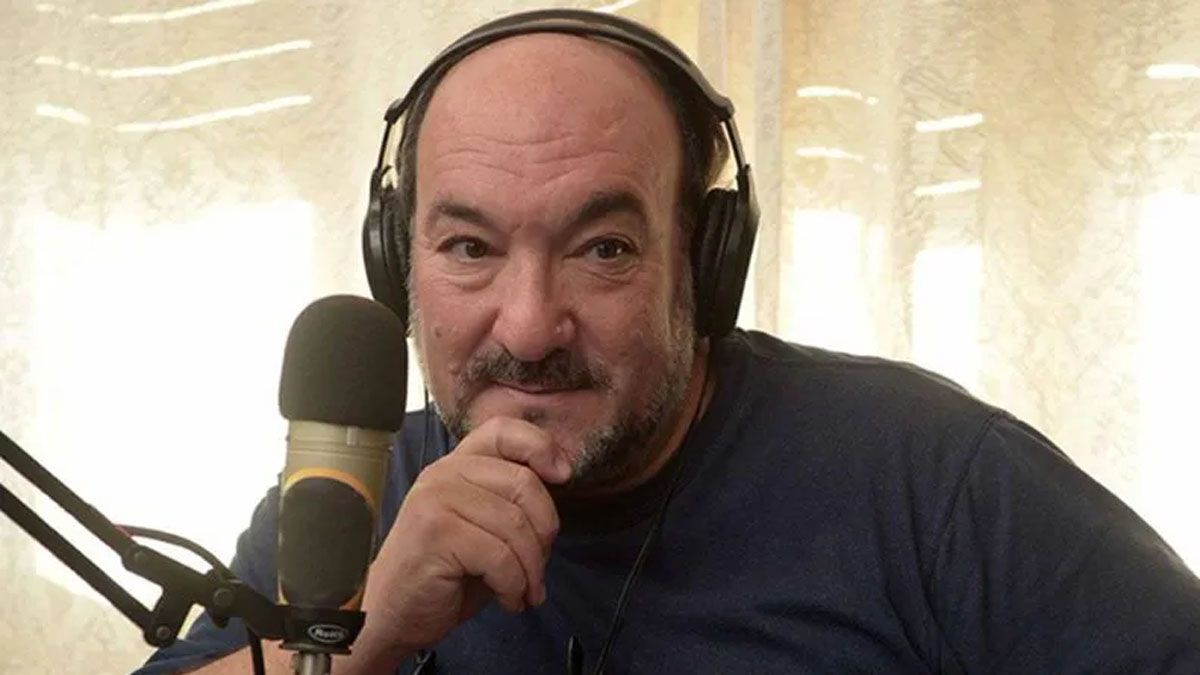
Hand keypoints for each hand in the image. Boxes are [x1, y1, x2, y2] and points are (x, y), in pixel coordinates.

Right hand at [346, 417, 569, 671]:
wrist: (394, 614)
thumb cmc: (446, 573)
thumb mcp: (484, 525)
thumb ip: (512, 498)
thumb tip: (561, 474)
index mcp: (457, 465)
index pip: (503, 430)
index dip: (541, 446)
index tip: (562, 476)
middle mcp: (443, 474)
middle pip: (524, 482)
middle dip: (544, 532)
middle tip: (538, 566)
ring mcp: (436, 501)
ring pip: (516, 526)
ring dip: (531, 569)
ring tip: (523, 590)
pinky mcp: (435, 534)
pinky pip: (500, 557)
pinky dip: (514, 586)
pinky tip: (508, 600)